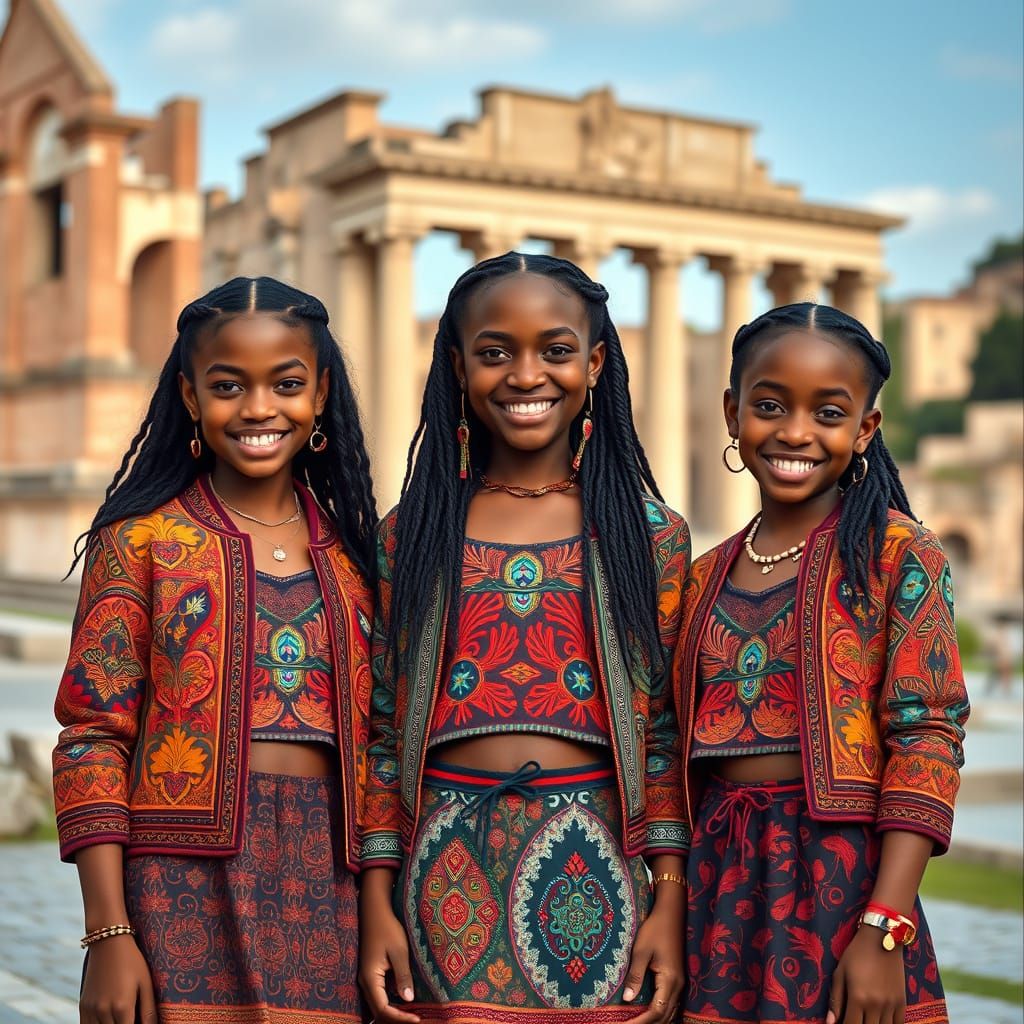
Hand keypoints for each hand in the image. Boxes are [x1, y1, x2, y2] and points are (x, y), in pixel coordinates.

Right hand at [80, 935, 155, 1023]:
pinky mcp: (82, 1006)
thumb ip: (149, 1010)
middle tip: (132, 1018)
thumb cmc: (132, 961)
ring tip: (123, 1018)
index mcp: (122, 1006)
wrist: (108, 943)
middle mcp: (103, 1011)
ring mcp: (90, 1009)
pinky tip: (110, 1020)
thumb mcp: (146, 983)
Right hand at [358, 903, 419, 1023]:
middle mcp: (365, 982)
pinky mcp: (372, 973)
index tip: (417, 1019)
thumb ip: (403, 976)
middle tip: (417, 1019)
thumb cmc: (387, 927)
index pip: (383, 1010)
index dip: (400, 1018)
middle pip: (379, 1012)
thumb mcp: (399, 951)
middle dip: (397, 1019)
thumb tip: (408, 1000)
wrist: (374, 910)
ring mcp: (367, 978)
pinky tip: (406, 1000)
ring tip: (414, 1014)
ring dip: (394, 1012)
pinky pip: (380, 995)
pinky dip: (392, 1002)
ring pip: (379, 1005)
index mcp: (370, 978)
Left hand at [622, 902, 683, 1022]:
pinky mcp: (676, 978)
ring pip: (668, 1012)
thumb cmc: (655, 929)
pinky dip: (659, 1013)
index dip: (641, 1023)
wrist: (671, 913)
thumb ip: (635, 975)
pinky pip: (669, 1003)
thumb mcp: (641, 951)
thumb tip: (627, 999)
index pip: (656, 1012)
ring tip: (635, 1023)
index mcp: (669, 980)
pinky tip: (648, 1014)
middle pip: (664, 1016)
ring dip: (654, 1021)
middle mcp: (677, 985)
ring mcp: (679, 982)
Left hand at [827, 924, 906, 1023]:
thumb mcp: (840, 973)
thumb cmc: (856, 954)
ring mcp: (891, 1005)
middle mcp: (876, 1005)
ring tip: (865, 1019)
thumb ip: (836, 1000)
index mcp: (857, 997)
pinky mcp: (902, 1002)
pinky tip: (880, 1021)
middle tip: (854, 1018)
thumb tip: (830, 1023)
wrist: (882, 938)